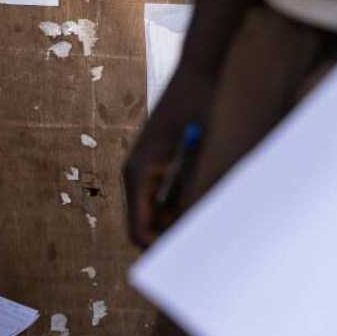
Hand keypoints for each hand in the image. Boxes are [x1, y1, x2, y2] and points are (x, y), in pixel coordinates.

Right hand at [122, 69, 213, 247]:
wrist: (198, 70)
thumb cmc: (202, 107)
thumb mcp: (201, 156)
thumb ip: (190, 194)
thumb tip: (185, 232)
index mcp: (139, 173)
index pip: (138, 230)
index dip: (159, 252)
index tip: (187, 264)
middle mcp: (134, 171)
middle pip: (141, 224)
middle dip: (165, 240)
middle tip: (200, 249)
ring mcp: (142, 164)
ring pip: (149, 212)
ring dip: (170, 225)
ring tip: (202, 228)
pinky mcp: (153, 159)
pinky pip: (156, 196)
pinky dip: (172, 208)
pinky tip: (198, 205)